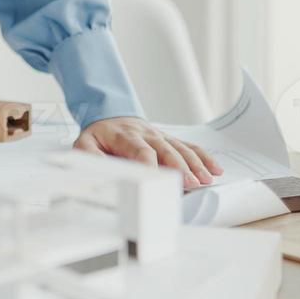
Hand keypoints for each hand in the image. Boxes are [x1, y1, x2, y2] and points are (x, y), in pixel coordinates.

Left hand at [74, 116, 222, 188]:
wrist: (109, 115)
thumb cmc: (99, 135)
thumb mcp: (85, 143)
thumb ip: (90, 156)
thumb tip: (98, 169)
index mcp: (125, 136)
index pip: (139, 149)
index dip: (150, 163)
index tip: (157, 178)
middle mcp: (146, 134)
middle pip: (165, 149)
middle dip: (179, 166)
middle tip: (190, 183)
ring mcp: (160, 136)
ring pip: (180, 148)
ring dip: (195, 164)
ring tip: (206, 179)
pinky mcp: (168, 140)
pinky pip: (188, 146)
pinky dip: (203, 157)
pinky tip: (214, 169)